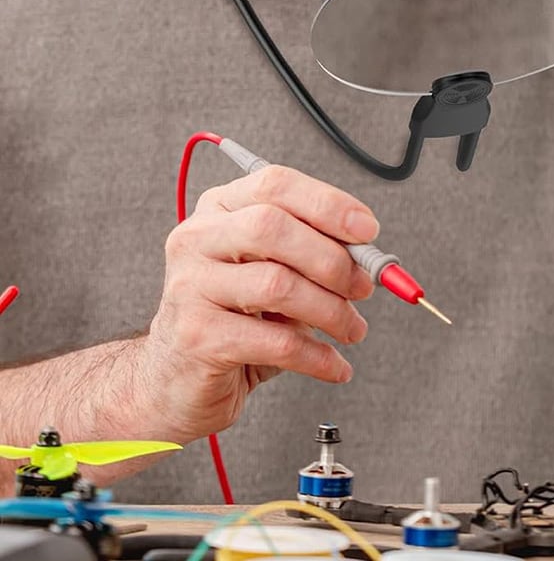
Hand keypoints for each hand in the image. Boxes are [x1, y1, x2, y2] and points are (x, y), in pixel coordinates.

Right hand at [140, 165, 377, 442]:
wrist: (174, 377)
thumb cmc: (234, 315)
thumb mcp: (273, 269)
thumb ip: (314, 251)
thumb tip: (370, 257)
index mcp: (220, 208)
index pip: (275, 185)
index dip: (327, 203)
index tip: (367, 230)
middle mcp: (198, 238)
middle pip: (272, 228)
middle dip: (331, 258)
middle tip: (363, 287)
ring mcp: (190, 286)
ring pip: (276, 285)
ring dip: (331, 310)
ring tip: (352, 328)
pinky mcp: (196, 337)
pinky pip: (273, 341)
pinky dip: (317, 355)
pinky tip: (334, 364)